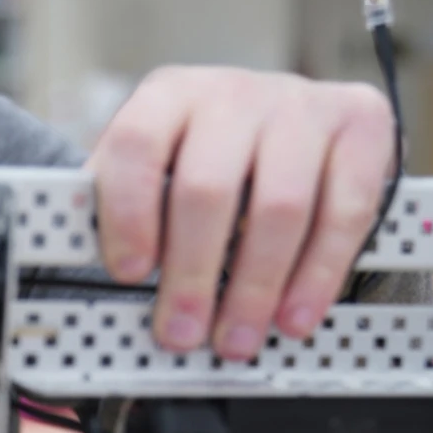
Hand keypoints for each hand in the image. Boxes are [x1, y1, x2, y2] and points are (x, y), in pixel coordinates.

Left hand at [89, 66, 394, 358]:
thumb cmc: (206, 155)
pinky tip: (294, 314)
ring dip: (255, 288)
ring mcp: (300, 105)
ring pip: (279, 207)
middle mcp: (232, 94)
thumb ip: (116, 205)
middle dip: (191, 274)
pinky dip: (318, 275)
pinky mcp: (359, 124)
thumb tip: (72, 261)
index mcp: (168, 96)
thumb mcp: (154, 165)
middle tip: (181, 332)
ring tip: (237, 338)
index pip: (136, 146)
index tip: (127, 272)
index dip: (128, 213)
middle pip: (207, 188)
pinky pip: (343, 211)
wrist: (282, 118)